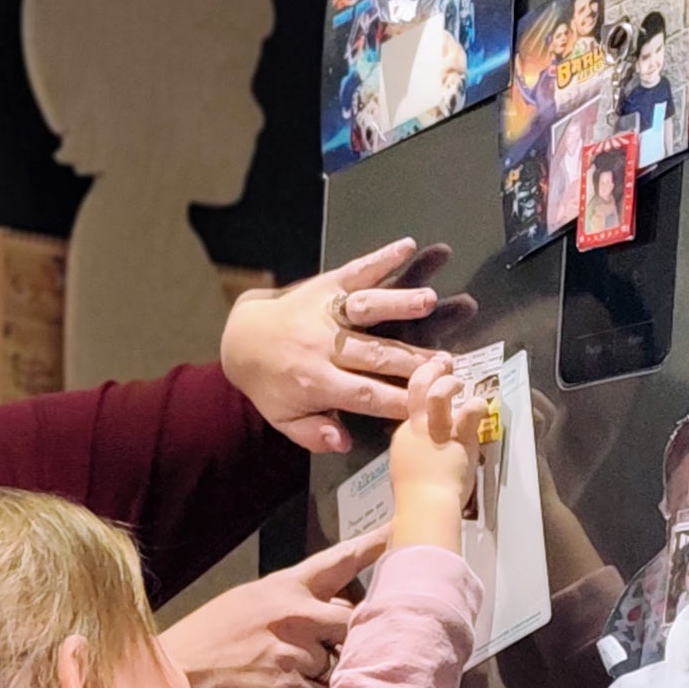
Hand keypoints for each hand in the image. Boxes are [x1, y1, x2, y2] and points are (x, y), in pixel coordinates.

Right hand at [158, 535, 385, 687]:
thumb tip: (319, 615)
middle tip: (323, 652)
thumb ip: (288, 603)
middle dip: (345, 640)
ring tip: (283, 677)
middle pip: (354, 621)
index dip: (375, 547)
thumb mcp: (246, 602)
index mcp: (285, 586)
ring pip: (338, 662)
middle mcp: (297, 613)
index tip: (400, 533)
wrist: (174, 677)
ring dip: (321, 675)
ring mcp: (296, 649)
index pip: (340, 561)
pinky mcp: (292, 685)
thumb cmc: (204, 642)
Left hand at [221, 238, 480, 454]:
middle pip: (374, 354)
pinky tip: (408, 246)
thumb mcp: (284, 419)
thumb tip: (343, 442)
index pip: (363, 395)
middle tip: (446, 363)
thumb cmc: (271, 384)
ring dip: (398, 303)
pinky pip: (356, 270)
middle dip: (411, 359)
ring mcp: (326, 311)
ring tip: (429, 302)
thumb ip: (314, 434)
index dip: (396, 400)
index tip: (427, 404)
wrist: (242, 339)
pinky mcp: (327, 284)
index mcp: (315, 382)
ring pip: (365, 308)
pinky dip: (381, 258)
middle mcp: (323, 346)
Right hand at [387, 356, 485, 554]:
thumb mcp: (406, 474)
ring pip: (438, 392)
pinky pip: (470, 410)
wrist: (424, 509)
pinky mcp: (458, 438)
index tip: (434, 393)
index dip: (424, 399)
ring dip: (450, 384)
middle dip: (429, 372)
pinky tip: (481, 406)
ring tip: (460, 383)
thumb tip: (424, 460)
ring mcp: (436, 431)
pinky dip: (477, 405)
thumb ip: (415, 460)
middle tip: (442, 364)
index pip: (413, 409)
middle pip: (417, 388)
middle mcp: (416, 430)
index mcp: (404, 439)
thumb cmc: (415, 502)